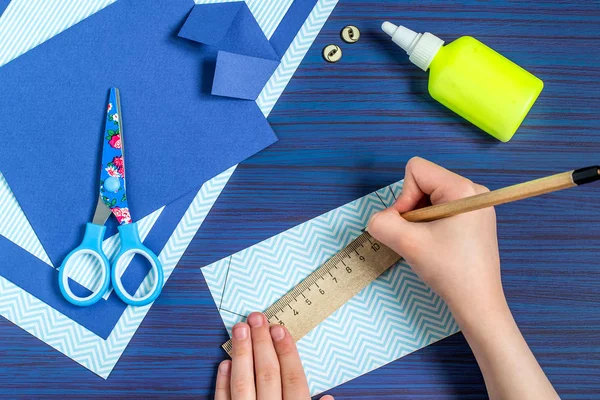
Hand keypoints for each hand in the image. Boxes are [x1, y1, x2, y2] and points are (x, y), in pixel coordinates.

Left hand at [215, 312, 333, 399]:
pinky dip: (223, 383)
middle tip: (256, 318)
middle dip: (262, 343)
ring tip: (239, 329)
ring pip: (243, 384)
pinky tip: (224, 363)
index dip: (287, 352)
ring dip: (242, 354)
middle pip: (268, 375)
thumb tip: (329, 397)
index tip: (279, 328)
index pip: (293, 379)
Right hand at [368, 158, 557, 398]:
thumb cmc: (448, 270)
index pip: (415, 170)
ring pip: (430, 198)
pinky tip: (438, 246)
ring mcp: (476, 205)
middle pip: (423, 183)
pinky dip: (431, 225)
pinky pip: (441, 209)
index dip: (404, 197)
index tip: (411, 226)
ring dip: (420, 220)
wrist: (478, 303)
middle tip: (418, 237)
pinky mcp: (475, 220)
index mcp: (462, 188)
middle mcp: (473, 190)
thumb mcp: (407, 243)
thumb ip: (382, 223)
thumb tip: (379, 219)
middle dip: (412, 209)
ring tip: (429, 243)